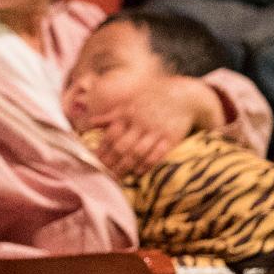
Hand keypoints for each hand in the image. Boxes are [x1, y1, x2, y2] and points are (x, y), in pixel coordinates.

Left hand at [91, 76, 222, 175]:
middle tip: (102, 174)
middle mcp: (140, 123)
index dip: (101, 149)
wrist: (183, 96)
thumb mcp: (129, 104)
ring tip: (116, 177)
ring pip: (137, 153)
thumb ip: (110, 116)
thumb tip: (90, 124)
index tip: (93, 160)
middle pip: (122, 146)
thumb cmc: (151, 100)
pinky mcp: (170, 138)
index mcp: (128, 114)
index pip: (111, 134)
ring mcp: (156, 131)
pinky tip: (138, 173)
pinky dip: (146, 165)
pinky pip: (157, 155)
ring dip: (125, 167)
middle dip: (111, 162)